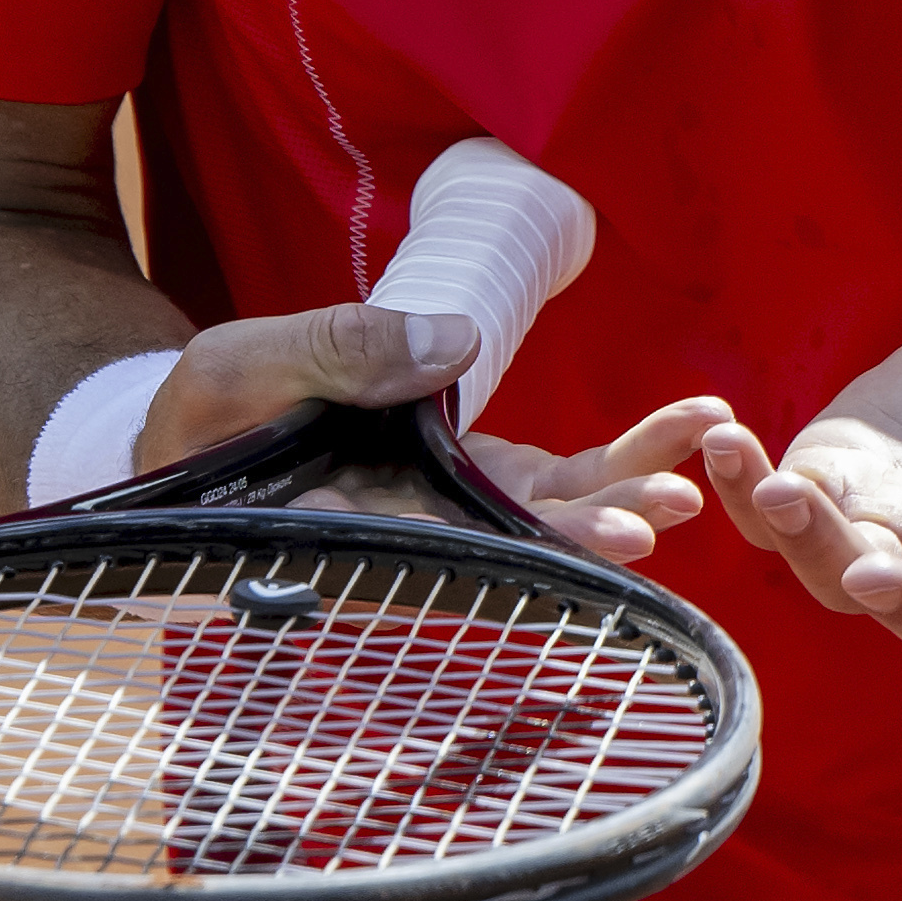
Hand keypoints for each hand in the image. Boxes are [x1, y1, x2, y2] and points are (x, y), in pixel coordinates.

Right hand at [134, 301, 726, 565]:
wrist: (199, 431)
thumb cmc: (201, 415)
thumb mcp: (240, 367)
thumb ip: (338, 351)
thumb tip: (456, 343)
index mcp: (344, 535)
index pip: (449, 556)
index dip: (532, 554)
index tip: (608, 544)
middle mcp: (410, 541)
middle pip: (516, 549)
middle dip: (596, 530)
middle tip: (670, 509)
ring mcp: (449, 514)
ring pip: (551, 517)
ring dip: (626, 490)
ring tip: (702, 463)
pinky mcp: (473, 481)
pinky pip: (557, 478)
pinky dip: (620, 457)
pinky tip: (688, 428)